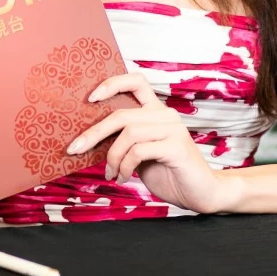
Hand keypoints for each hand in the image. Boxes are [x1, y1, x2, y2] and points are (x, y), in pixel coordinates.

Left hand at [65, 72, 238, 215]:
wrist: (201, 193)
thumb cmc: (169, 172)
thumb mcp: (140, 154)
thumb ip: (124, 141)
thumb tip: (89, 138)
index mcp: (156, 111)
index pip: (135, 82)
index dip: (111, 84)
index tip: (90, 99)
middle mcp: (165, 115)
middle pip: (121, 114)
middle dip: (94, 132)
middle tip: (75, 148)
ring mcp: (173, 129)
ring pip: (128, 133)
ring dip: (112, 157)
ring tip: (111, 173)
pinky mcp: (176, 147)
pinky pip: (138, 151)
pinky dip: (124, 166)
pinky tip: (124, 177)